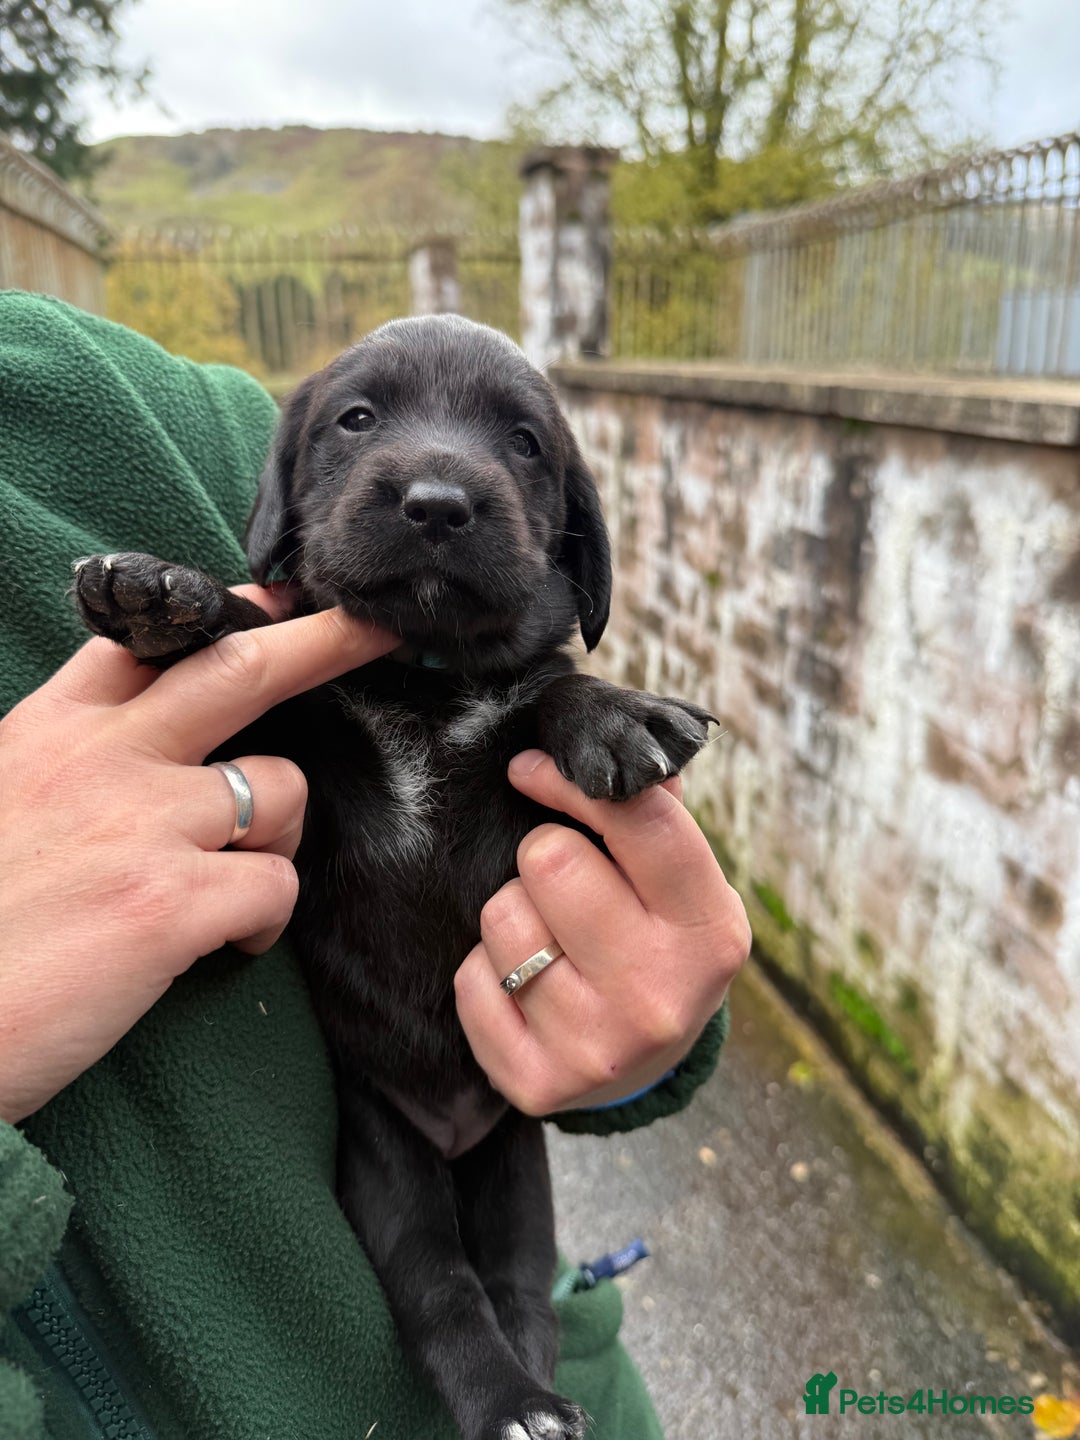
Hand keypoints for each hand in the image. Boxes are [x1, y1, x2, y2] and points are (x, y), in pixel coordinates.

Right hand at [0, 592, 395, 1123]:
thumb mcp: (1, 802)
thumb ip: (69, 769)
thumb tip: (142, 757)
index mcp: (50, 733)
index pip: (145, 642)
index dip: (223, 613)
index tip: (276, 601)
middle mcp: (102, 760)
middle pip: (239, 670)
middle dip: (322, 640)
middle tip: (372, 628)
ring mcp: (142, 825)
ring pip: (282, 787)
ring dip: (284, 832)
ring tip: (241, 885)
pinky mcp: (170, 903)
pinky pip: (275, 886)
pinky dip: (267, 920)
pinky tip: (228, 944)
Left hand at [454, 749, 750, 1114]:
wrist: (647, 1065)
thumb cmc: (658, 939)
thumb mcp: (682, 882)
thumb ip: (651, 809)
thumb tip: (596, 739)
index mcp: (710, 930)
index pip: (640, 819)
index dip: (571, 777)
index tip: (533, 769)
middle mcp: (660, 994)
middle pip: (549, 860)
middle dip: (545, 858)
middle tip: (565, 887)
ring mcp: (598, 1047)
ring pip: (502, 916)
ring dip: (515, 915)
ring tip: (552, 941)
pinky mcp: (539, 1084)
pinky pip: (471, 982)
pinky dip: (486, 974)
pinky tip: (527, 991)